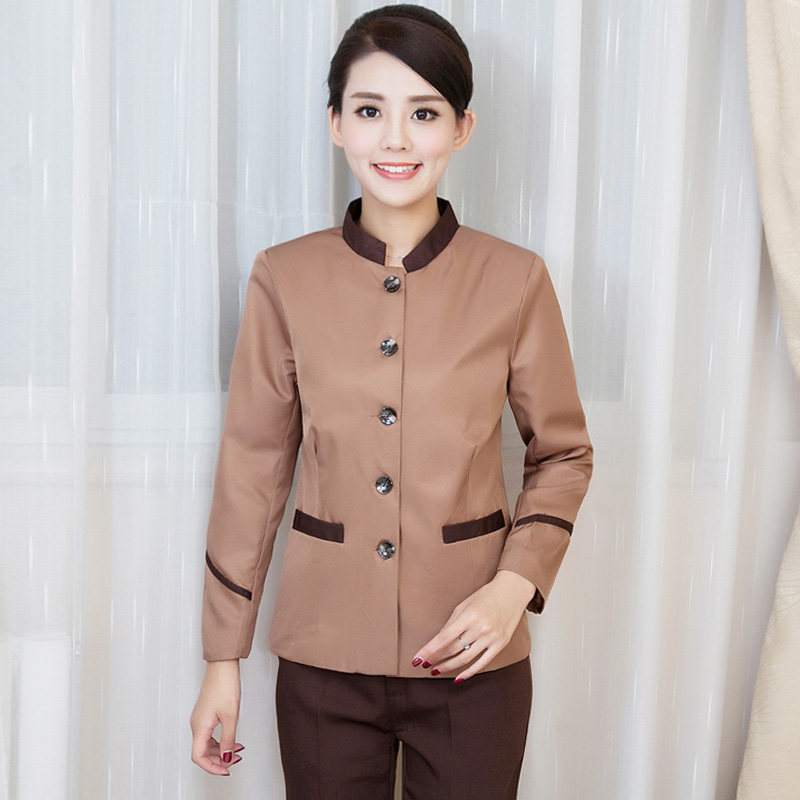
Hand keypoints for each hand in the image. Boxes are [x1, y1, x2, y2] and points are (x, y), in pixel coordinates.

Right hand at [190, 659, 245, 774]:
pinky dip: (221, 740)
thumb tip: (226, 757)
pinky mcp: (206, 713)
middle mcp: (197, 724)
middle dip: (219, 760)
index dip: (212, 767)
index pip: (199, 757)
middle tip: (235, 761)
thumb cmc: (224, 685)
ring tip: (237, 751)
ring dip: (221, 750)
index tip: (225, 770)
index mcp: (200, 727)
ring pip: (207, 744)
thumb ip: (228, 739)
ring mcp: (200, 718)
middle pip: (203, 752)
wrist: (223, 666)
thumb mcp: (230, 716)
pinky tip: (232, 740)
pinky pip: (210, 734)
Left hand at [410, 570, 534, 682]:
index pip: (444, 638)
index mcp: (469, 615)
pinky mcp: (500, 645)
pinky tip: (457, 678)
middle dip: (436, 658)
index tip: (417, 660)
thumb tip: (437, 643)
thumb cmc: (485, 596)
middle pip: (453, 649)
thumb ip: (451, 624)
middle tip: (425, 664)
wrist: (511, 592)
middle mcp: (480, 627)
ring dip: (448, 667)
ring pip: (465, 659)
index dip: (429, 650)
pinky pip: (482, 663)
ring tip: (436, 670)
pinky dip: (469, 673)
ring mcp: (491, 637)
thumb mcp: (464, 605)